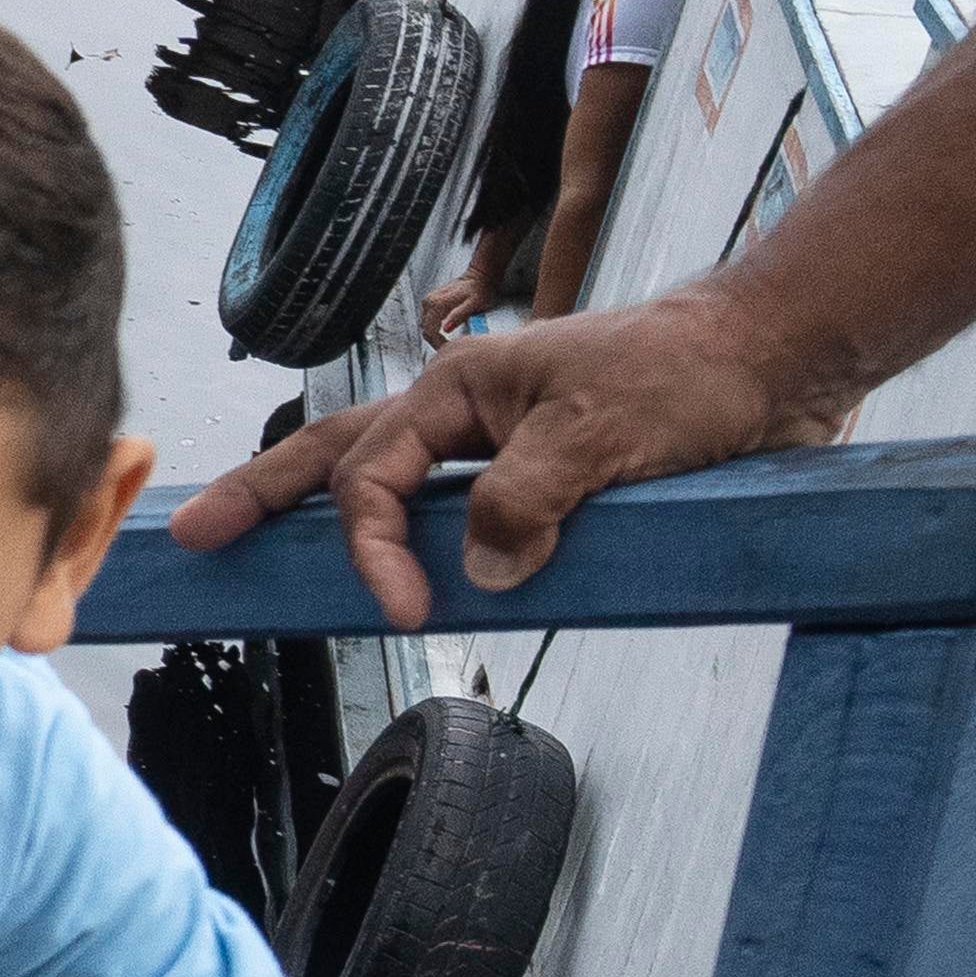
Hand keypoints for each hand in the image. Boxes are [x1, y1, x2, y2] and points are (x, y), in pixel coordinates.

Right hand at [164, 280, 838, 630]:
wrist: (778, 364)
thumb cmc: (691, 372)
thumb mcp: (603, 432)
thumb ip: (530, 500)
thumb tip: (482, 571)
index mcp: (461, 387)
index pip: (375, 477)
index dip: (374, 549)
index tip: (411, 612)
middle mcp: (468, 417)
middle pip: (339, 458)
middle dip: (263, 495)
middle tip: (198, 532)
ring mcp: (502, 448)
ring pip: (392, 482)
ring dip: (333, 517)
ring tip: (267, 541)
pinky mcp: (548, 484)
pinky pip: (467, 517)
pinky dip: (427, 544)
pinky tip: (406, 570)